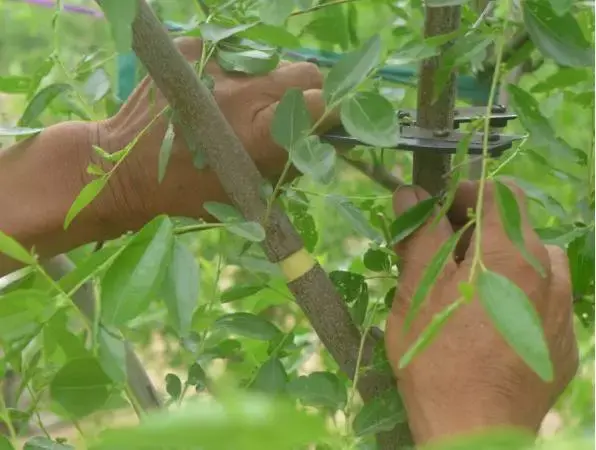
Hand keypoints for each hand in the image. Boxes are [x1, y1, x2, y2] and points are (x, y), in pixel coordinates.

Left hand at [86, 37, 337, 233]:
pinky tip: (210, 96)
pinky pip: (234, 55)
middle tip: (283, 113)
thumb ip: (290, 163)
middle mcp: (242, 92)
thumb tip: (322, 138)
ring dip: (268, 82)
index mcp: (258, 134)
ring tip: (239, 106)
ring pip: (272, 60)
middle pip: (306, 72)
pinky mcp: (193, 48)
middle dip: (307, 92)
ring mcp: (216, 64)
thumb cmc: (189, 191)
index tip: (321, 122)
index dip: (328, 113)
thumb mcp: (247, 192)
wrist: (122, 167)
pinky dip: (233, 74)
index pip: (323, 103)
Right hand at [384, 181, 578, 445]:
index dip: (467, 191)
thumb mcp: (416, 290)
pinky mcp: (562, 343)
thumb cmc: (436, 357)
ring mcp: (562, 312)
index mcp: (513, 254)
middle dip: (477, 234)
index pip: (501, 192)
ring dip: (500, 267)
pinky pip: (542, 303)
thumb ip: (420, 234)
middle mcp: (550, 276)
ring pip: (531, 267)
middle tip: (441, 259)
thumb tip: (410, 193)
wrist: (473, 432)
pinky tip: (488, 330)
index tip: (441, 212)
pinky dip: (515, 301)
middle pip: (515, 230)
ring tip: (466, 296)